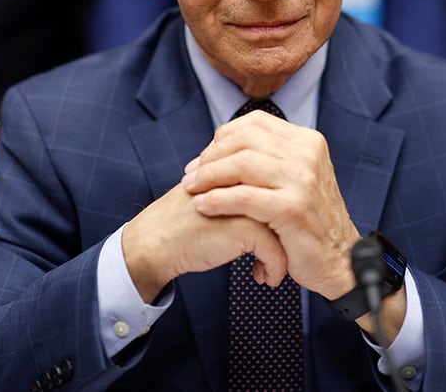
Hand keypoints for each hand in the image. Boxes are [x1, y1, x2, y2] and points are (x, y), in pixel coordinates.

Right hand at [122, 180, 288, 303]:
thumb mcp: (215, 196)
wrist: (155, 242)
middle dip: (290, 234)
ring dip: (285, 253)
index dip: (285, 217)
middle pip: (287, 205)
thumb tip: (272, 201)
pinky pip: (276, 250)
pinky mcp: (244, 227)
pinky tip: (263, 278)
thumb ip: (240, 192)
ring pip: (287, 227)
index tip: (284, 238)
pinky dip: (275, 267)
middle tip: (287, 253)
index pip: (281, 187)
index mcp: (239, 169)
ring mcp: (247, 202)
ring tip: (275, 268)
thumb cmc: (183, 223)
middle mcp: (247, 181)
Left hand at [183, 111, 360, 301]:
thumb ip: (271, 158)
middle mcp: (307, 154)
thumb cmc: (310, 222)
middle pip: (243, 140)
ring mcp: (302, 180)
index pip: (254, 123)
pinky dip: (217, 200)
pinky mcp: (292, 208)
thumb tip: (224, 144)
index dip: (222, 138)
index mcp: (307, 141)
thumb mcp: (298, 178)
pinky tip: (203, 206)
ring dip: (208, 176)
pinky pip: (243, 197)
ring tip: (191, 190)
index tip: (204, 158)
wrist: (340, 260)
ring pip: (241, 164)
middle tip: (191, 175)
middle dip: (210, 156)